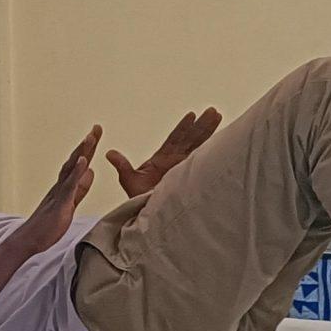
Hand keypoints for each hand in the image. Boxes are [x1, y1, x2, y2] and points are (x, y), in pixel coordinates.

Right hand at [16, 126, 102, 248]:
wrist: (29, 239)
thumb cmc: (48, 225)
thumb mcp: (70, 204)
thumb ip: (80, 188)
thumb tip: (91, 172)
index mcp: (65, 186)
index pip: (78, 164)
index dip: (88, 149)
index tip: (96, 134)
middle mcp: (60, 185)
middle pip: (75, 160)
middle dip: (87, 144)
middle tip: (97, 127)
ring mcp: (58, 193)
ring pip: (71, 169)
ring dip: (81, 152)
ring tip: (91, 137)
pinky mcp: (59, 203)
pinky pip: (69, 186)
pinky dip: (76, 172)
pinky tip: (84, 161)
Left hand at [106, 108, 220, 198]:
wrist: (149, 219)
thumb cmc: (139, 202)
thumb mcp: (130, 181)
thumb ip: (123, 166)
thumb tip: (109, 153)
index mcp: (162, 160)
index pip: (174, 139)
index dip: (183, 127)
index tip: (192, 115)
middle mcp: (175, 162)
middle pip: (190, 139)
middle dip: (202, 125)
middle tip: (213, 111)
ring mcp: (184, 169)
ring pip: (199, 148)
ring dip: (209, 133)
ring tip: (219, 119)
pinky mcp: (190, 179)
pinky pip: (202, 163)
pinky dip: (211, 153)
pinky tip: (221, 143)